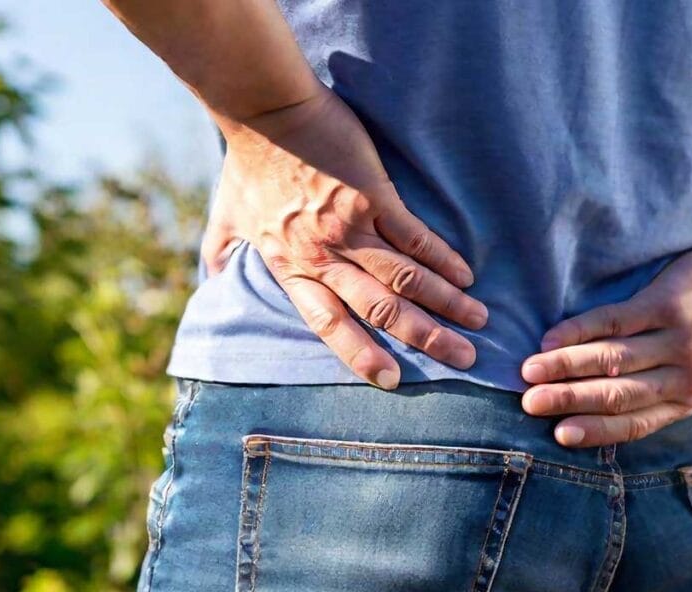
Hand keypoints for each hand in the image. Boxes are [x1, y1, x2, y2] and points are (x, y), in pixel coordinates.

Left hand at [202, 87, 487, 388]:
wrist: (265, 110)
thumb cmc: (247, 163)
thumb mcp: (226, 218)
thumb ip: (221, 253)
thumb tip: (213, 278)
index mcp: (293, 269)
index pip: (331, 325)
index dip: (362, 356)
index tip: (392, 381)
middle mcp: (325, 257)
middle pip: (383, 311)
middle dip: (428, 338)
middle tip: (464, 358)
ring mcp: (352, 227)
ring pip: (407, 279)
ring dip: (447, 304)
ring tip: (478, 321)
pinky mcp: (374, 196)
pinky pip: (416, 236)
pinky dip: (443, 259)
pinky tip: (465, 276)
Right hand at [519, 249, 691, 446]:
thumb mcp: (689, 373)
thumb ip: (650, 391)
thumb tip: (581, 410)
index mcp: (685, 401)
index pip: (634, 424)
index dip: (594, 431)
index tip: (557, 434)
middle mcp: (685, 376)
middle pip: (616, 394)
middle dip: (568, 400)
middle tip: (529, 402)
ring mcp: (680, 341)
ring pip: (612, 359)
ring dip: (565, 366)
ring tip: (530, 370)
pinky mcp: (671, 305)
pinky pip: (615, 321)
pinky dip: (579, 331)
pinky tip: (553, 338)